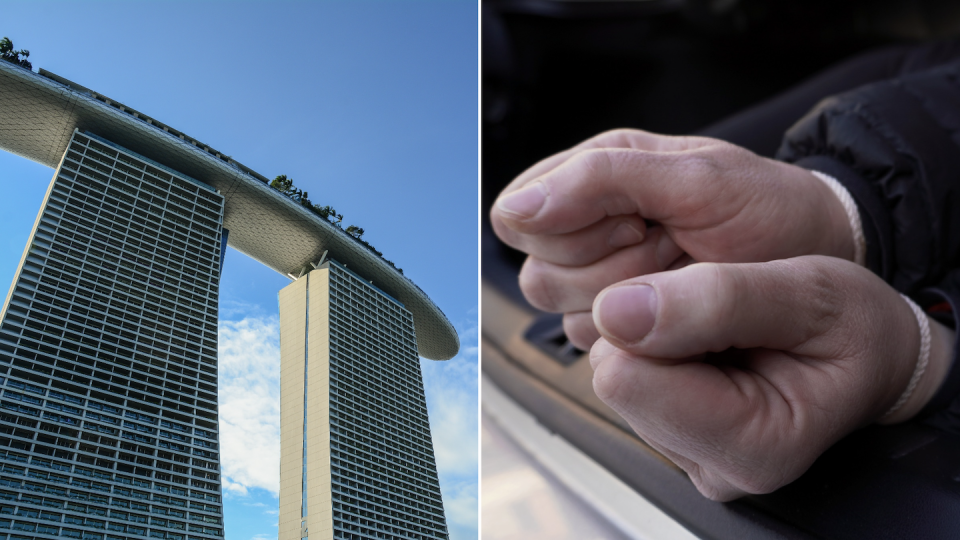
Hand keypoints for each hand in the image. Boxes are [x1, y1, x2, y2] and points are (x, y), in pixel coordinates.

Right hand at [490, 129, 854, 348]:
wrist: (822, 261)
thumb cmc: (770, 209)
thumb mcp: (698, 178)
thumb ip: (602, 179)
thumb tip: (515, 209)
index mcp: (594, 174)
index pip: (519, 218)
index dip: (574, 229)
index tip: (640, 223)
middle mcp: (588, 230)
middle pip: (538, 276)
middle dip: (609, 269)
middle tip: (672, 248)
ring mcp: (605, 284)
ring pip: (567, 318)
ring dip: (631, 303)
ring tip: (684, 275)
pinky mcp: (624, 329)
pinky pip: (599, 347)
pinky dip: (644, 335)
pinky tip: (682, 307)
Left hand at [588, 256, 952, 500]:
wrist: (875, 354)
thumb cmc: (856, 329)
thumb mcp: (810, 290)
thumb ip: (718, 300)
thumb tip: (615, 311)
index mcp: (753, 444)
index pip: (626, 378)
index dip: (653, 318)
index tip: (709, 299)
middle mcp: (713, 466)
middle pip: (615, 377)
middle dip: (654, 330)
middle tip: (725, 317)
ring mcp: (689, 456)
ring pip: (617, 374)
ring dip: (658, 337)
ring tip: (726, 332)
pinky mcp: (672, 438)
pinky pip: (629, 377)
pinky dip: (660, 349)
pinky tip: (711, 347)